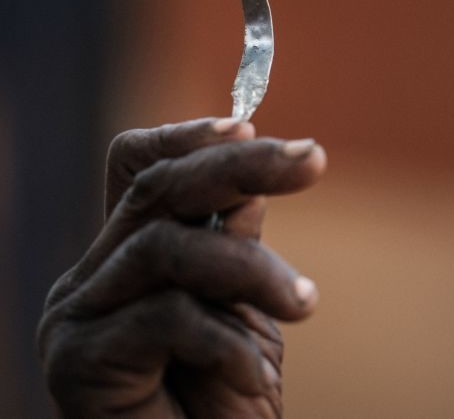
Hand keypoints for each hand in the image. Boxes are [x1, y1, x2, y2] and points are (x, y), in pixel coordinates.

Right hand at [37, 117, 326, 417]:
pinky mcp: (78, 361)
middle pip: (157, 188)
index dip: (189, 137)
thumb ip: (235, 251)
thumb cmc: (220, 403)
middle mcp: (95, 276)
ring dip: (251, 269)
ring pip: (167, 246)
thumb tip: (256, 183)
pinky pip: (164, 317)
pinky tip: (255, 376)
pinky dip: (226, 341)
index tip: (252, 123)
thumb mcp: (242, 315)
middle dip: (242, 165)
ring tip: (305, 304)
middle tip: (314, 159)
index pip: (140, 168)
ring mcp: (79, 316)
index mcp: (131, 254)